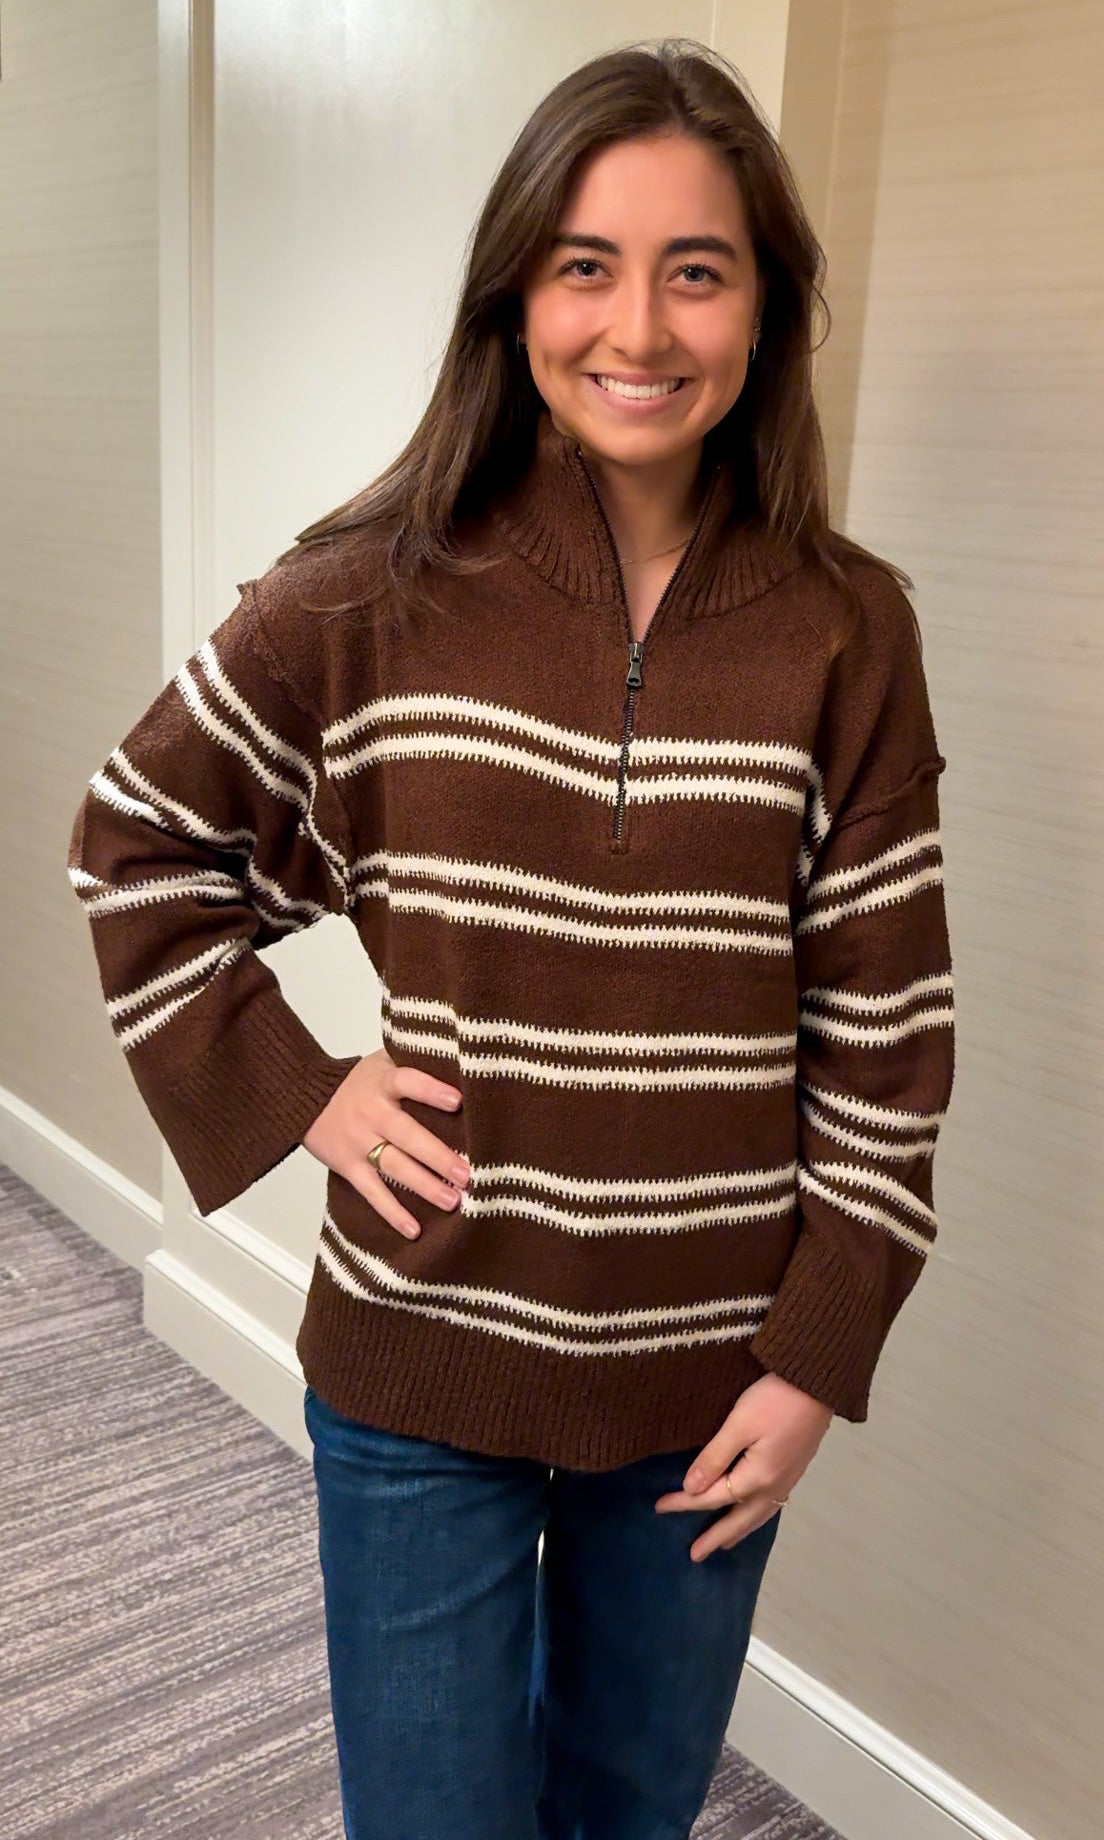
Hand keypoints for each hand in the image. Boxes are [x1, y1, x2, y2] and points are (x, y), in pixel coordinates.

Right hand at [301, 1047, 469, 1239]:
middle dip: (437, 1155)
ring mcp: (359, 1143)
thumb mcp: (381, 1060)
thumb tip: (458, 1061)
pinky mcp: (349, 1167)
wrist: (301, 1097)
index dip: (431, 1091)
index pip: (408, 1082)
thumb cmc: (355, 1080)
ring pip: (394, 1166)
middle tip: (467, 1174)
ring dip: (424, 1185)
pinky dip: (392, 1212)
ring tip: (452, 1201)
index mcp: (383, 1083)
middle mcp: (372, 1113)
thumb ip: (413, 1060)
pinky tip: (414, 1230)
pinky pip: (372, 1192)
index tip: (457, 1101)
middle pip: (407, 1135)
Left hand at [654, 1373, 833, 1561]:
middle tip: (695, 1555)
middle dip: (715, 1537)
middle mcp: (773, 1487)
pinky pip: (770, 1507)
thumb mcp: (740, 1424)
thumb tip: (691, 1488)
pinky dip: (756, 1518)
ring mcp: (787, 1481)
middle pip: (738, 1519)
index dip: (684, 1503)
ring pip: (758, 1517)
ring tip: (724, 1544)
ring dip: (738, 1531)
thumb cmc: (775, 1400)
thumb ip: (714, 1457)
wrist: (818, 1384)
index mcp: (756, 1478)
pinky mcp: (795, 1470)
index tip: (660, 1508)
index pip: (712, 1497)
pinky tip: (753, 1514)